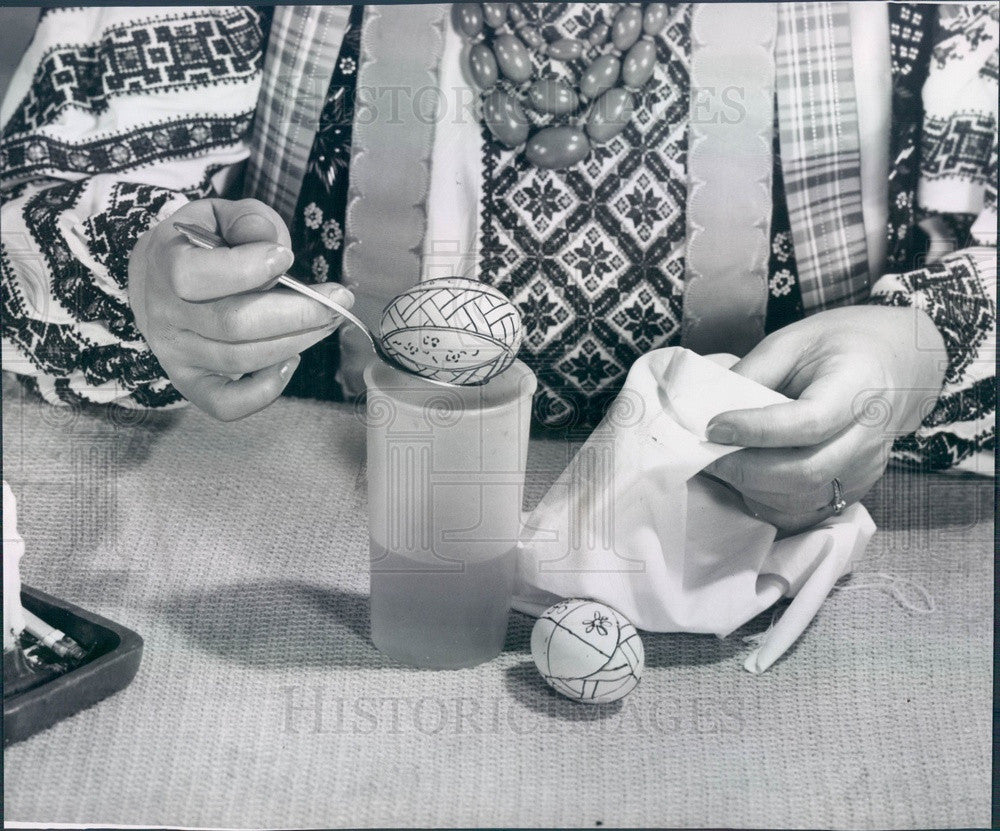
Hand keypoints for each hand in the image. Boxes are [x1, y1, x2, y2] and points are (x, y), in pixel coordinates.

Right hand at [128, 198, 352, 420]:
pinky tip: (290, 361)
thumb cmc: (202, 246)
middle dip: (298, 313)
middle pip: (234, 324)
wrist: (158, 281)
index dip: (247, 269)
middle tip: (338, 300)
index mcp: (165, 264)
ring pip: (241, 359)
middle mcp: (165, 315)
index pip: (196, 276)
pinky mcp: (192, 383)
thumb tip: (272, 244)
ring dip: (297, 341)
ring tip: (327, 321)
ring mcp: (177, 354)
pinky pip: (227, 404)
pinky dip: (265, 390)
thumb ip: (247, 221)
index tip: (286, 257)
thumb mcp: (220, 216)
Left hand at [704, 306, 945, 532]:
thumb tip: (707, 408)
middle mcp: (869, 435)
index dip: (755, 430)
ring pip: (803, 497)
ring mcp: (866, 467)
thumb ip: (752, 372)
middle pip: (805, 471)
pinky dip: (768, 499)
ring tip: (721, 462)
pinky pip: (807, 508)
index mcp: (858, 387)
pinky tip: (747, 477)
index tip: (713, 426)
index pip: (808, 423)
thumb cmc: (843, 344)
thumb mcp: (795, 340)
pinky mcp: (858, 487)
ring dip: (751, 487)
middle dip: (744, 468)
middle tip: (706, 452)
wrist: (900, 364)